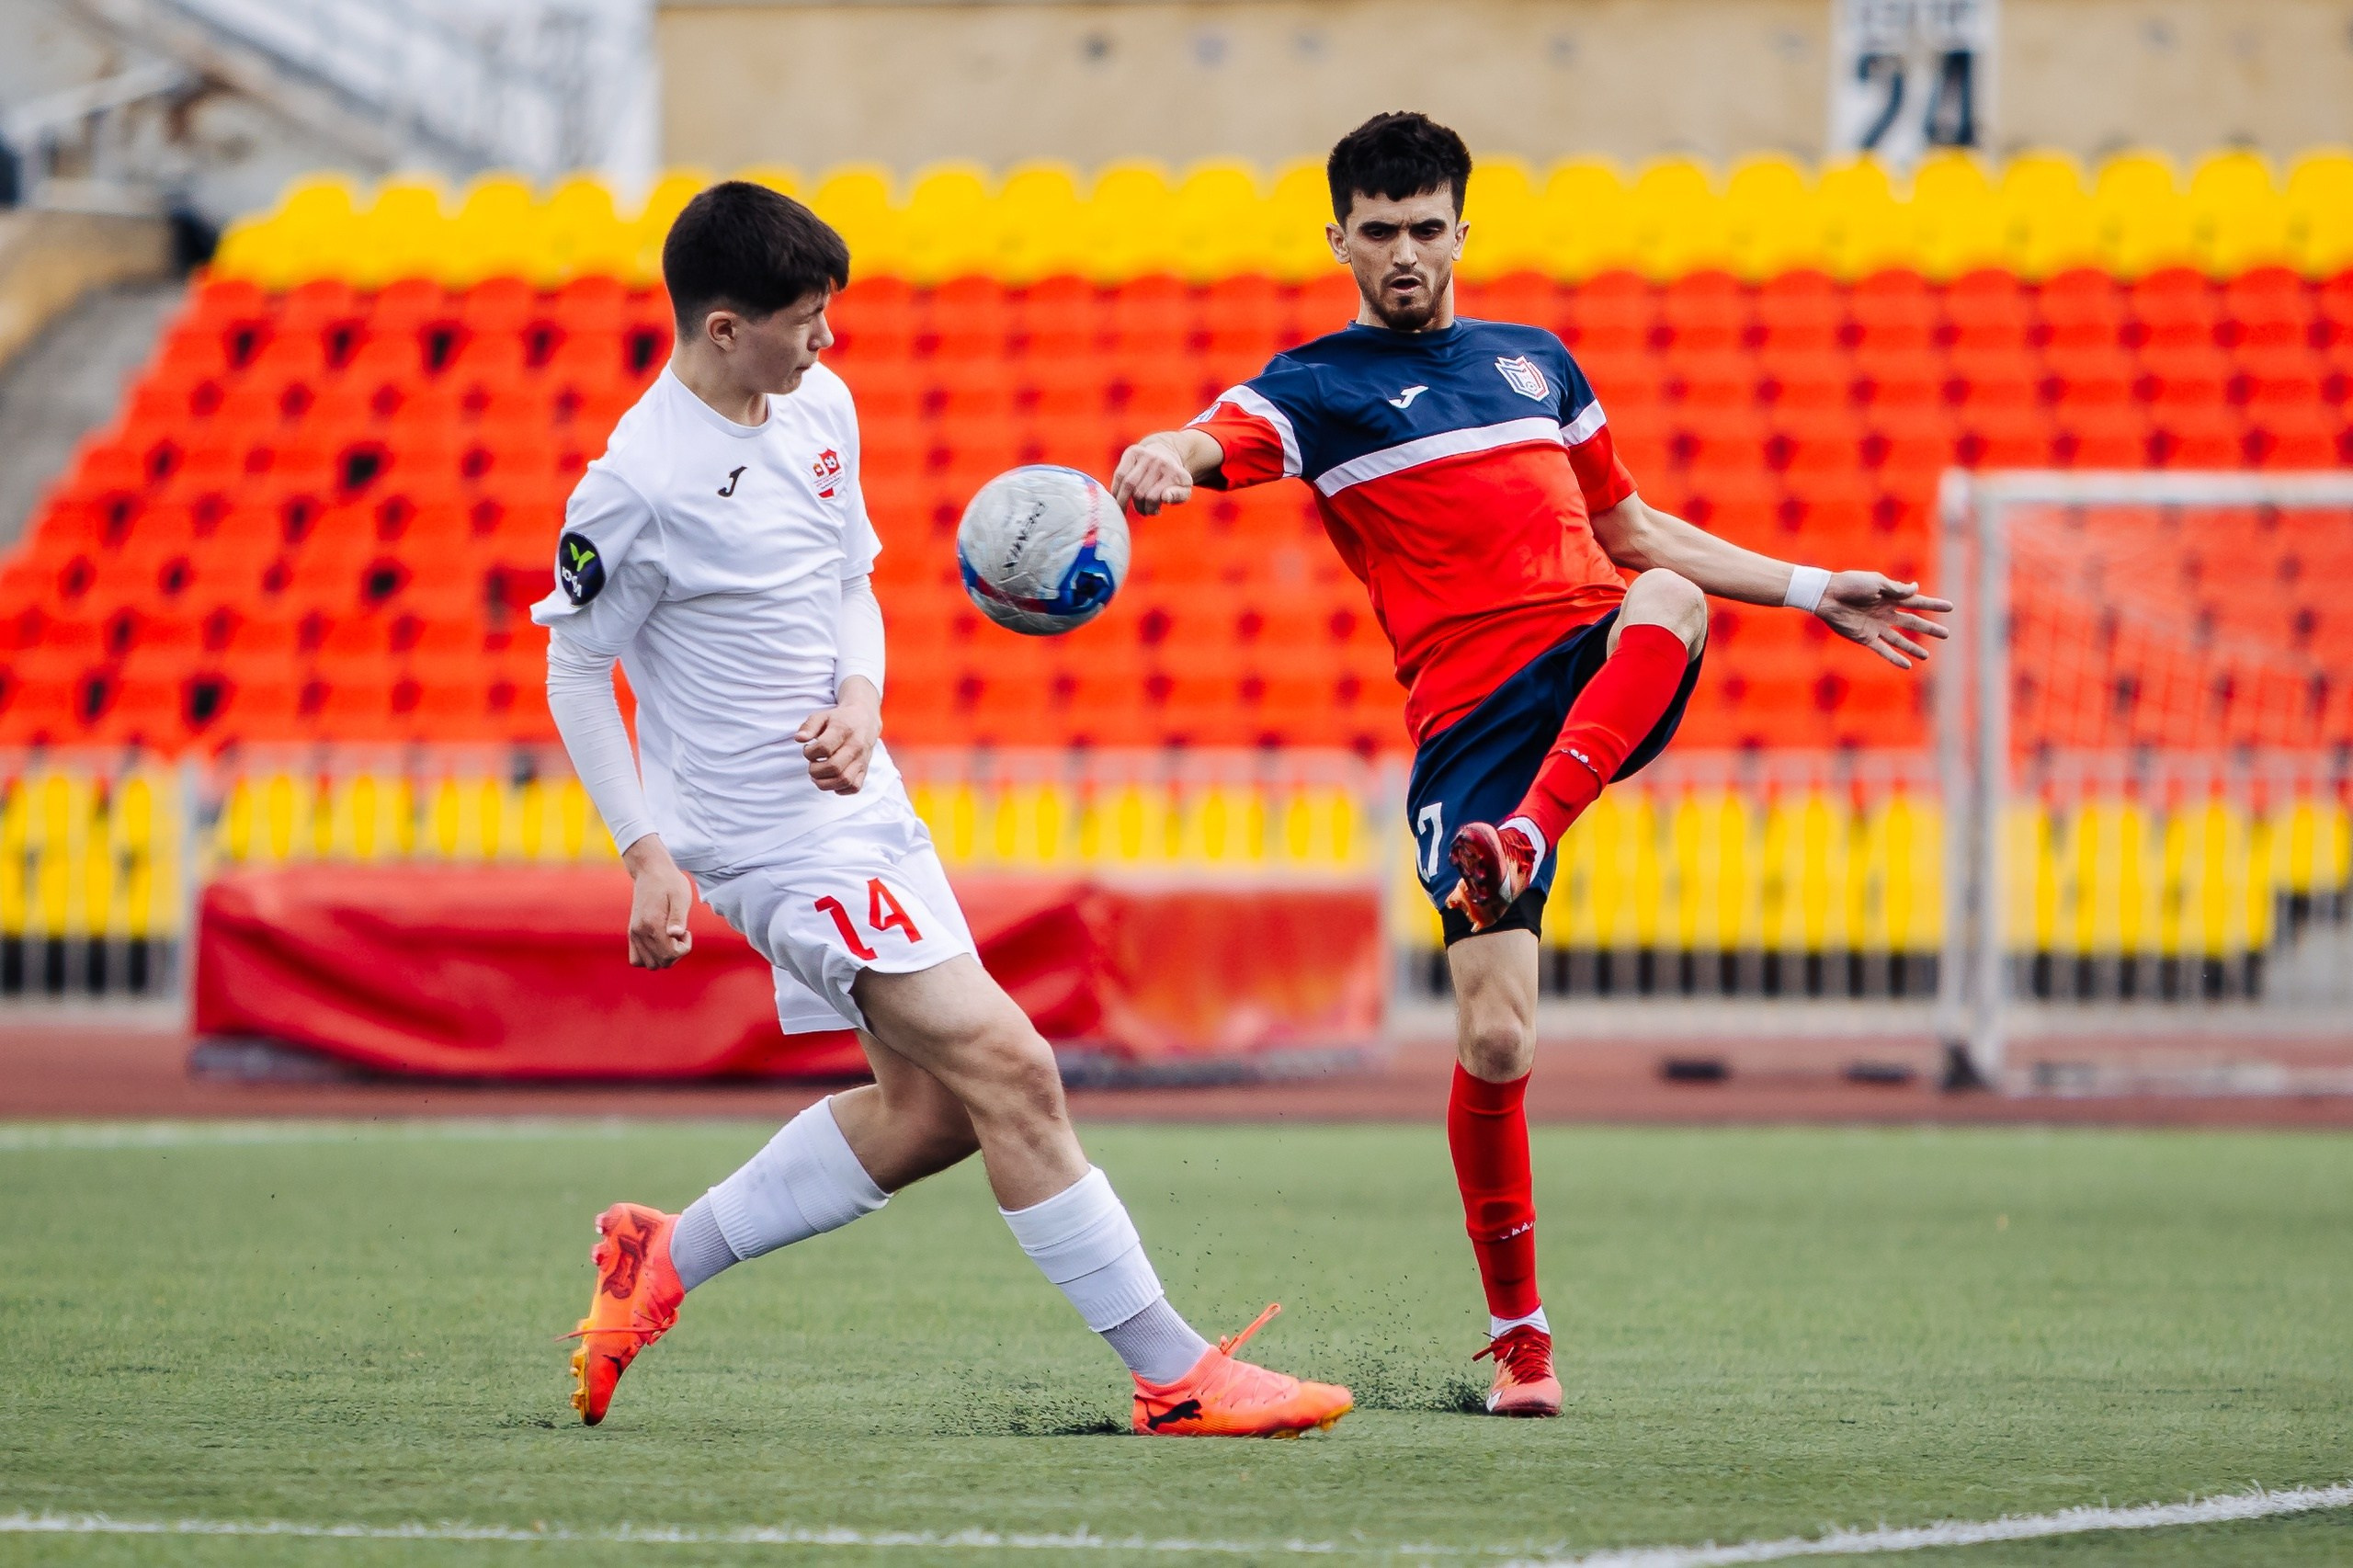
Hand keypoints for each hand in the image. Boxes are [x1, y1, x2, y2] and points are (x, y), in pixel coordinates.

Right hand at [620, 836, 693, 968]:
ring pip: (649, 964)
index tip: (687, 931)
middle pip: (661, 963)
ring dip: (664, 957)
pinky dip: (650, 957)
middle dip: (676, 953)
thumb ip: (678, 917)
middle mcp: (639, 932)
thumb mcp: (681, 896)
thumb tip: (675, 935)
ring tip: (670, 938)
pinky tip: (661, 942)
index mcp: (652, 924)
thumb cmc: (669, 882)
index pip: (670, 954)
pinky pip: (636, 959)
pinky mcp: (632, 933)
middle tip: (680, 933)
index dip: (684, 948)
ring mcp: (633, 934)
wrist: (649, 871)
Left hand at [797, 677, 879, 794]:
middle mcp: (855, 746)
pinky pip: (854, 787)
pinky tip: (832, 780)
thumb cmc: (839, 719)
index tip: (808, 749)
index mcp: (843, 730)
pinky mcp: (865, 770)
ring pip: (844, 780)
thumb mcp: (822, 716)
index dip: (809, 752)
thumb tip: (799, 739)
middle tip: (812, 764)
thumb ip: (809, 726)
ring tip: (818, 775)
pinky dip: (840, 789)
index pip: (824, 748)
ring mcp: (862, 760)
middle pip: (834, 767)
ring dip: (825, 783)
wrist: (865, 719)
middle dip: (815, 771)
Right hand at [1109, 434, 1193, 515]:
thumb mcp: (1183, 490)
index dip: (1151, 509)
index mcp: (1175, 473)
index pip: (1153, 497)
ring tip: (1127, 508)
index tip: (1155, 512)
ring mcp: (1146, 455)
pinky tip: (1118, 497)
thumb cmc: (1173, 480)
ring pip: (1128, 485)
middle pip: (1140, 493)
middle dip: (1139, 507)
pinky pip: (1120, 474)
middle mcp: (1160, 462)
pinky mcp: (1133, 451)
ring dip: (1124, 501)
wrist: (1166, 455)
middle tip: (1143, 511)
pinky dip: (1116, 488)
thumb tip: (1165, 497)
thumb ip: (1178, 496)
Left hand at [1816, 572, 1954, 669]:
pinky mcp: (1865, 637)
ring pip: (1900, 640)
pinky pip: (1883, 650)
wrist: (1827, 595)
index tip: (1950, 607)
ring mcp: (1876, 626)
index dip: (1933, 605)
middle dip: (1929, 629)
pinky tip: (1906, 665)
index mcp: (1890, 597)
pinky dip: (1895, 658)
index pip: (1917, 602)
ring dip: (1913, 648)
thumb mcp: (1876, 582)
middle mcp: (1886, 613)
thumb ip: (1896, 589)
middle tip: (1946, 634)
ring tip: (1927, 656)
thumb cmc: (1851, 584)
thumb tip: (1916, 589)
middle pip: (1912, 622)